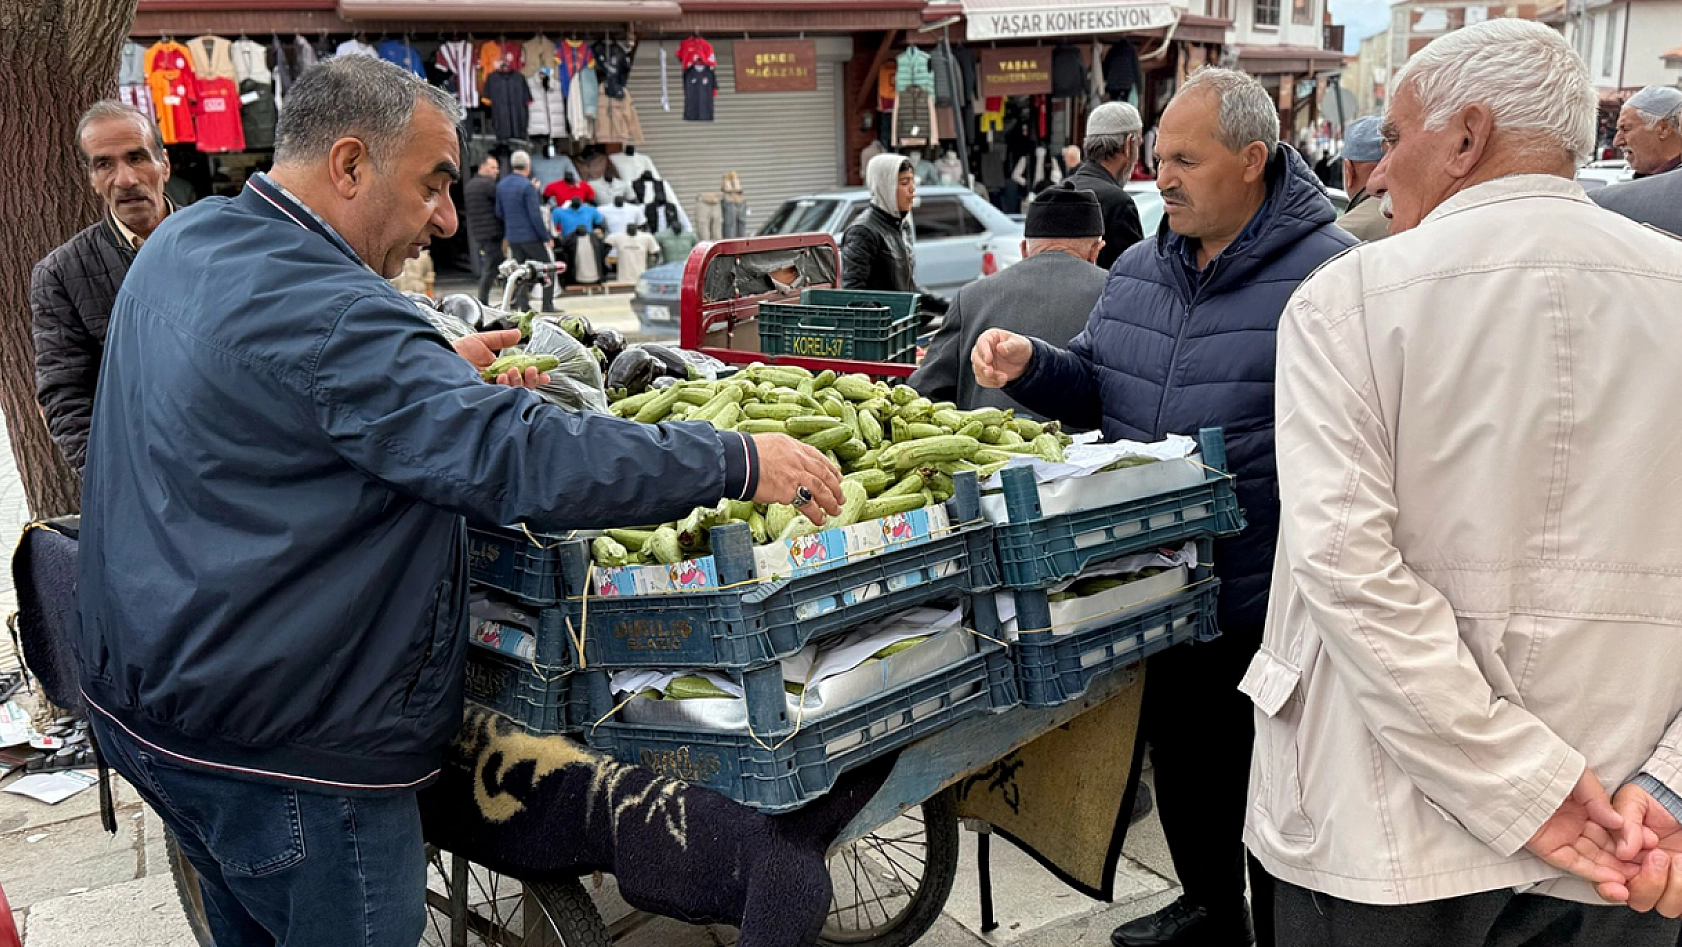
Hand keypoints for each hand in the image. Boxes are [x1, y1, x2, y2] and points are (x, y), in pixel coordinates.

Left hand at [452, 330, 549, 389]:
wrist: (438, 362)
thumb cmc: (454, 353)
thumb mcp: (480, 341)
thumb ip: (500, 338)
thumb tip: (518, 333)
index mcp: (498, 371)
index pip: (521, 376)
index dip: (535, 376)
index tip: (546, 373)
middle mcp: (496, 383)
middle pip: (523, 387)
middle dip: (531, 379)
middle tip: (531, 370)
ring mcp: (491, 391)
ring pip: (515, 392)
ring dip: (518, 381)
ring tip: (512, 371)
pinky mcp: (485, 397)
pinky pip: (502, 396)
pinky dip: (505, 387)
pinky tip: (502, 378)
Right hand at [748, 434, 842, 524]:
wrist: (739, 460)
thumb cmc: (746, 453)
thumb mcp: (769, 444)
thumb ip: (781, 454)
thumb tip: (783, 466)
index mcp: (793, 446)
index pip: (817, 457)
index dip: (830, 468)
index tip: (837, 475)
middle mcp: (798, 459)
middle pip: (824, 474)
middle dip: (835, 487)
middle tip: (840, 496)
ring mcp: (796, 474)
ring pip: (821, 489)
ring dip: (830, 501)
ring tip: (835, 510)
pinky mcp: (790, 490)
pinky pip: (809, 504)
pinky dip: (816, 513)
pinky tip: (820, 519)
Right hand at [971, 329, 1033, 388]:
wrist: (1023, 361)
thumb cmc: (1019, 347)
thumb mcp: (1019, 344)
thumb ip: (1010, 346)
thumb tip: (999, 347)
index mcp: (989, 337)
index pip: (982, 343)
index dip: (984, 352)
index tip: (989, 359)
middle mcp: (982, 349)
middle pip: (976, 358)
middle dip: (982, 367)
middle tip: (990, 372)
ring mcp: (982, 362)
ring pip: (978, 370)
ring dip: (989, 377)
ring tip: (1004, 378)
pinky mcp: (984, 373)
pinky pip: (982, 380)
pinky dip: (991, 383)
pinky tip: (1001, 382)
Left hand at [1524, 768, 1634, 892]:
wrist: (1504, 768)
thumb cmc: (1538, 765)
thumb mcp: (1578, 776)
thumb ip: (1598, 800)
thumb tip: (1618, 822)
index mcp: (1579, 804)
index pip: (1608, 827)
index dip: (1626, 838)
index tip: (1644, 846)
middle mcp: (1568, 821)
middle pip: (1600, 845)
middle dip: (1621, 858)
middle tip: (1641, 868)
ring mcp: (1557, 833)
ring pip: (1588, 857)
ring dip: (1610, 869)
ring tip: (1631, 877)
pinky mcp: (1543, 845)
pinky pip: (1570, 862)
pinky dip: (1590, 871)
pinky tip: (1610, 877)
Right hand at [1606, 783, 1681, 912]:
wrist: (1679, 801)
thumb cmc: (1655, 800)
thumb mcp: (1633, 801)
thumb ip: (1626, 823)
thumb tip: (1624, 850)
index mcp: (1615, 855)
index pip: (1603, 881)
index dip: (1608, 887)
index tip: (1618, 885)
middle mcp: (1637, 872)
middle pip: (1634, 900)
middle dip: (1646, 884)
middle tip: (1655, 856)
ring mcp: (1663, 882)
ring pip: (1662, 906)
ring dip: (1670, 885)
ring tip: (1675, 858)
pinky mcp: (1680, 885)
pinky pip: (1681, 904)